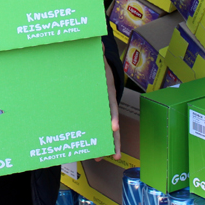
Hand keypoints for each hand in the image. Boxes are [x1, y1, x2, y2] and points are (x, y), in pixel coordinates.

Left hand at [96, 44, 121, 161]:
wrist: (99, 66)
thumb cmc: (97, 63)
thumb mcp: (97, 57)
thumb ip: (98, 52)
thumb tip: (100, 45)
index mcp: (106, 90)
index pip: (112, 105)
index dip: (113, 116)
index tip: (114, 127)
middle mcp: (106, 103)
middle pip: (113, 123)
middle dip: (114, 140)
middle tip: (114, 155)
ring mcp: (101, 109)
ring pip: (105, 129)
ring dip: (105, 143)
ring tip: (101, 158)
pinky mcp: (93, 112)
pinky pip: (94, 126)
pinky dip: (93, 137)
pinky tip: (90, 149)